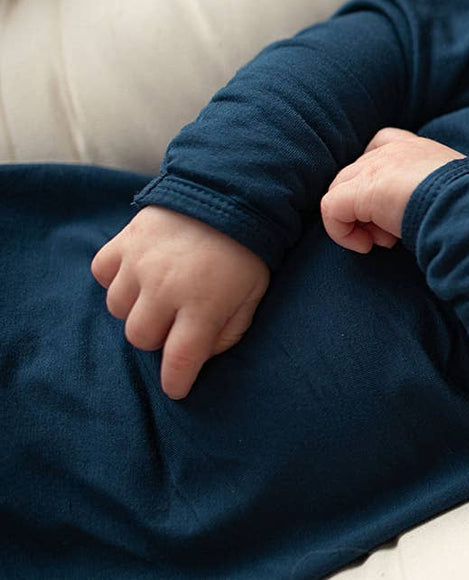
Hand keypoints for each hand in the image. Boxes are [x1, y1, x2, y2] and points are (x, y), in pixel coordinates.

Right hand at [92, 205, 269, 399]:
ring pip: (118, 310)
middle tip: (177, 321)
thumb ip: (230, 331)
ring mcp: (139, 264)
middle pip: (141, 338)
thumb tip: (200, 356)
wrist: (229, 191)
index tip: (177, 387)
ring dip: (137, 308)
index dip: (176, 381)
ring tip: (161, 292)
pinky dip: (117, 278)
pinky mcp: (123, 242)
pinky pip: (103, 274)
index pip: (178, 360)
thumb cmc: (246, 249)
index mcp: (202, 304)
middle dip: (159, 338)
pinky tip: (140, 271)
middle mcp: (164, 288)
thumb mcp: (254, 294)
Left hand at [322, 127, 463, 252]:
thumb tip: (424, 213)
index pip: (382, 144)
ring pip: (340, 191)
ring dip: (356, 222)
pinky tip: (366, 247)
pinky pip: (331, 209)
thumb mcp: (452, 191)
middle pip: (356, 173)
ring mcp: (375, 167)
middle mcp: (394, 150)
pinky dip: (341, 233)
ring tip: (383, 242)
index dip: (375, 174)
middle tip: (390, 236)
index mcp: (418, 149)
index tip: (391, 206)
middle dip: (367, 208)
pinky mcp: (360, 190)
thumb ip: (432, 191)